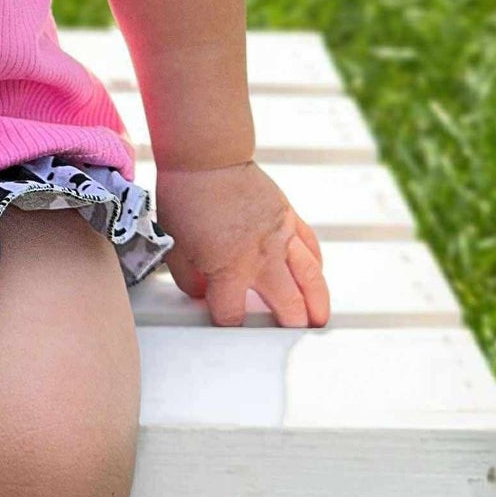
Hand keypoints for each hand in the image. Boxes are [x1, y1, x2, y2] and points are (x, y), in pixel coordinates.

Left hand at [151, 162, 329, 328]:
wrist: (206, 157)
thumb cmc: (185, 197)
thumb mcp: (175, 246)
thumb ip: (190, 279)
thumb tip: (203, 293)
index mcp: (230, 270)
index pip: (232, 314)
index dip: (228, 324)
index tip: (228, 324)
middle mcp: (262, 258)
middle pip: (286, 305)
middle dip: (289, 326)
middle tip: (293, 339)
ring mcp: (281, 237)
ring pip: (310, 278)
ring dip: (318, 303)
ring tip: (320, 320)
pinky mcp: (289, 217)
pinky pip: (310, 246)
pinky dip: (316, 264)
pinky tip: (317, 274)